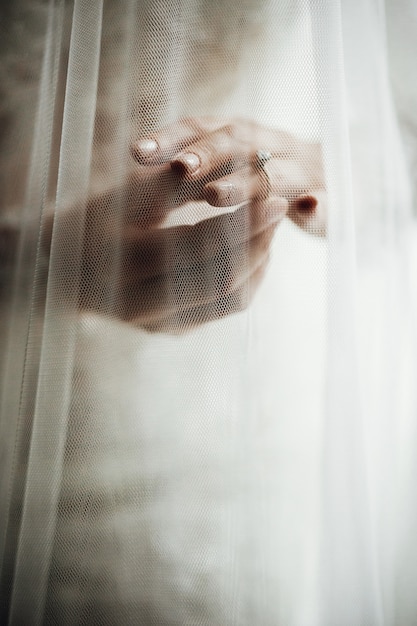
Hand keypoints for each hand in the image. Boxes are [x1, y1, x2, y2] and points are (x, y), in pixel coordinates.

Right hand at [48, 157, 286, 332]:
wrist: (60, 268)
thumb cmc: (93, 220)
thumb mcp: (128, 194)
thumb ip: (181, 182)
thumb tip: (242, 167)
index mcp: (128, 263)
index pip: (204, 244)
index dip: (245, 221)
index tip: (274, 195)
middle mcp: (143, 303)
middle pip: (224, 276)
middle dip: (260, 241)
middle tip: (280, 209)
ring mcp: (157, 323)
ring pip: (231, 299)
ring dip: (259, 262)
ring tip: (269, 229)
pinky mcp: (169, 329)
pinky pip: (223, 309)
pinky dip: (246, 280)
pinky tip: (253, 253)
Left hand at [133, 117, 325, 235]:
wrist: (339, 181)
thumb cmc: (269, 179)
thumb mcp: (231, 167)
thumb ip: (193, 169)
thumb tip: (138, 161)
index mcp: (241, 139)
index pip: (201, 130)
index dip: (170, 139)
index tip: (136, 152)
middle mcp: (270, 147)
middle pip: (236, 142)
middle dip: (205, 154)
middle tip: (178, 168)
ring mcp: (303, 171)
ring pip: (275, 174)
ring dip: (245, 183)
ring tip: (214, 196)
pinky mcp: (329, 199)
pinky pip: (326, 202)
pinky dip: (319, 205)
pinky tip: (311, 207)